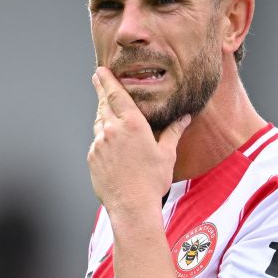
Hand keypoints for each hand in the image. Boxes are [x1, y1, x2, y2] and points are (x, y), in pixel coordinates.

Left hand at [88, 66, 190, 214]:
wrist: (132, 206)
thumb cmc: (152, 181)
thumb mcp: (166, 154)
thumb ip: (173, 132)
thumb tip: (185, 118)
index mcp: (132, 124)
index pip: (116, 94)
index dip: (107, 80)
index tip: (101, 70)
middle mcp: (112, 130)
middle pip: (103, 104)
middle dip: (101, 90)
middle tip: (97, 79)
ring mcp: (99, 144)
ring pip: (99, 123)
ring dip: (103, 116)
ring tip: (108, 114)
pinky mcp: (92, 158)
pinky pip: (96, 143)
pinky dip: (102, 139)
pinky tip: (110, 146)